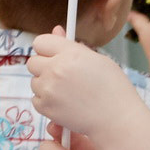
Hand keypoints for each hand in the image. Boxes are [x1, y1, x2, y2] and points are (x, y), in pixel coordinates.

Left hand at [27, 30, 148, 140]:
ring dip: (46, 85)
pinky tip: (65, 103)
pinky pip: (36, 98)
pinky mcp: (44, 106)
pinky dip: (46, 101)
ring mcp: (48, 88)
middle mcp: (56, 69)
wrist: (116, 119)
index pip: (41, 42)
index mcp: (70, 53)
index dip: (47, 49)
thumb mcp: (97, 60)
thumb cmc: (112, 88)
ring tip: (68, 92)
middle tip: (62, 76)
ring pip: (34, 81)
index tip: (54, 55)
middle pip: (32, 62)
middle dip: (44, 67)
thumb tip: (56, 30)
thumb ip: (72, 46)